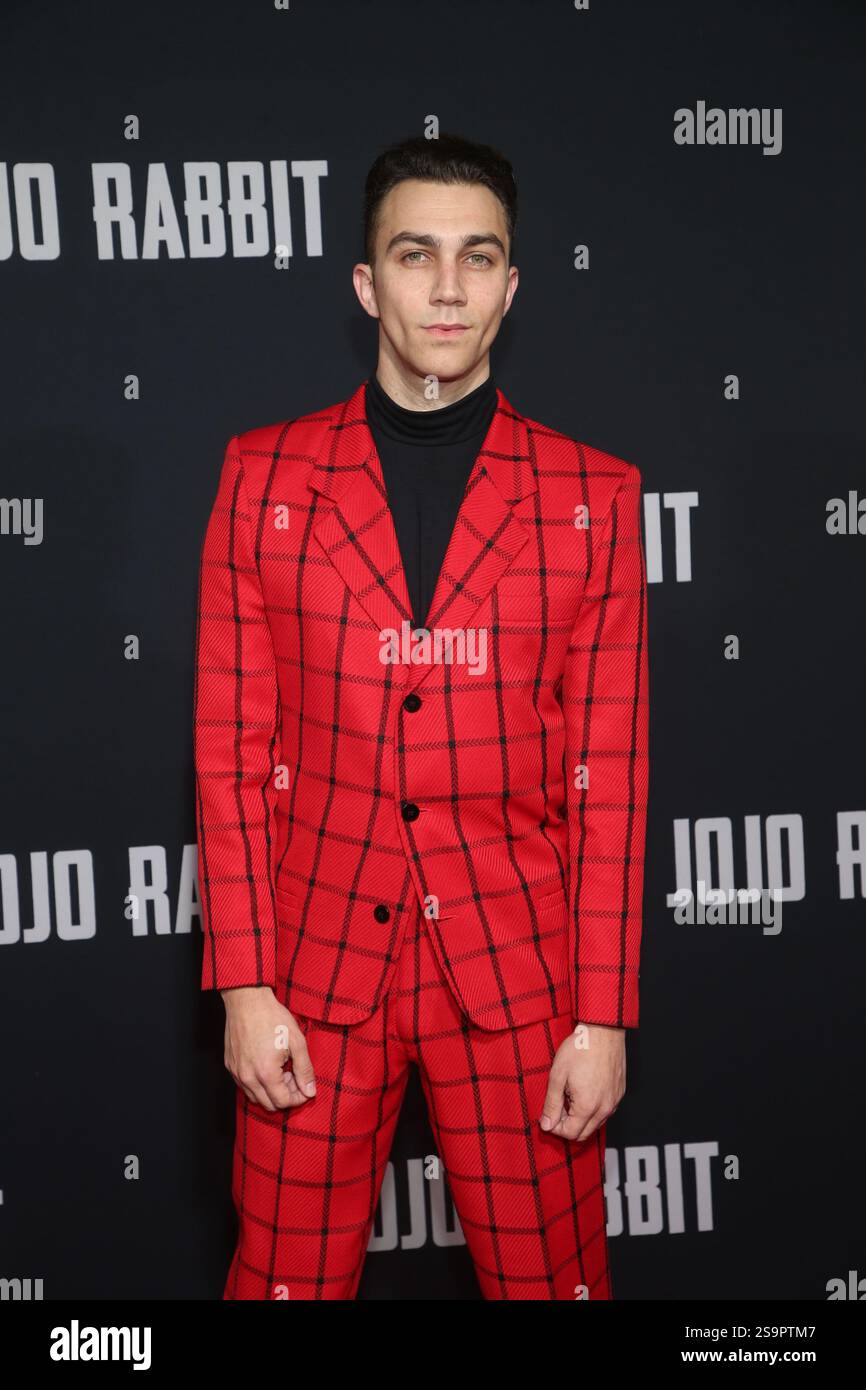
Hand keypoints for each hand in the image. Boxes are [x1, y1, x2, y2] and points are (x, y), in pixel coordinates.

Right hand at [221, 986, 315, 1111]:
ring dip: (270, 1091)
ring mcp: (236, 1073)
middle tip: (292, 1075)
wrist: (247, 1000)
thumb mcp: (297, 1042)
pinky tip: (266, 1065)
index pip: (283, 1102)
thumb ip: (305, 1070)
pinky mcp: (230, 1066)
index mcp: (266, 1074)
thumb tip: (310, 1091)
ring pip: (255, 1097)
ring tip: (280, 1069)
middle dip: (285, 1095)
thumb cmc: (272, 1018)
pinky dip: (257, 1084)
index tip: (304, 1086)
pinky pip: (244, 1086)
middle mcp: (248, 1078)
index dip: (298, 1097)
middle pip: (269, 1105)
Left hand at [539, 1022, 625, 1140]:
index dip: (556, 1127)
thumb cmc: (580, 1049)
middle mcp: (604, 1109)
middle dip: (568, 1126)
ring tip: (570, 1096)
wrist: (603, 1031)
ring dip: (581, 1118)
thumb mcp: (558, 1076)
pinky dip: (593, 1110)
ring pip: (596, 1123)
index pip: (571, 1133)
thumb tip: (547, 1124)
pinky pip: (605, 1111)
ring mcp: (614, 1101)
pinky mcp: (619, 1093)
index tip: (548, 1115)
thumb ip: (552, 1104)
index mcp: (588, 1107)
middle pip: (584, 1133)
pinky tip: (584, 1091)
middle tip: (558, 1107)